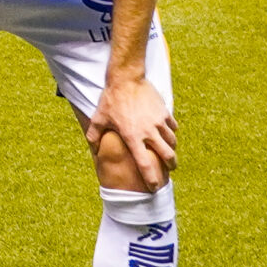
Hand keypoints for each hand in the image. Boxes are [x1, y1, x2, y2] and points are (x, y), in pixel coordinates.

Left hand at [85, 69, 177, 188]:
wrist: (126, 79)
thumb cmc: (111, 100)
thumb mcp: (98, 118)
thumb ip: (95, 136)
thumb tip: (93, 150)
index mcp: (132, 137)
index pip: (144, 164)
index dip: (150, 178)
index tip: (154, 187)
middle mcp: (149, 132)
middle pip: (168, 156)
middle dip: (171, 166)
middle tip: (169, 169)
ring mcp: (159, 122)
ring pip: (172, 142)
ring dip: (171, 149)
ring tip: (167, 150)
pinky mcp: (165, 112)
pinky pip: (173, 127)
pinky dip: (171, 132)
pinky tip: (166, 132)